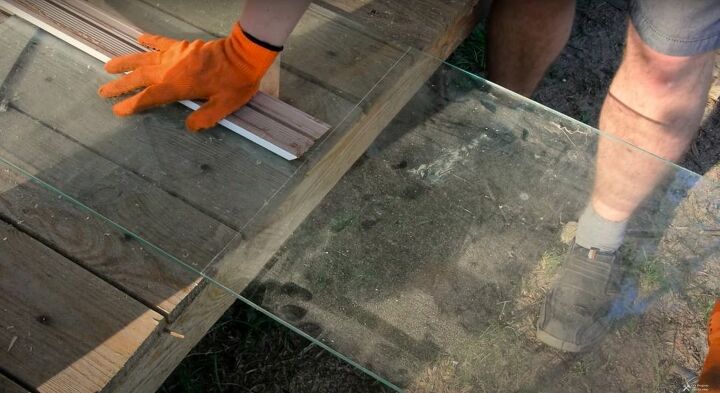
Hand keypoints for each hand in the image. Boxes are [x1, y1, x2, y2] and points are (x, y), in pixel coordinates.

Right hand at [98, 23, 278, 130]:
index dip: (132, 105)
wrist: (244, 55)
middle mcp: (171, 70)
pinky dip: (150, 40)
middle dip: (120, 85)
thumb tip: (189, 127)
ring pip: (144, 59)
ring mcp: (176, 55)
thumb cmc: (236, 82)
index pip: (149, 98)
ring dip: (126, 63)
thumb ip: (205, 118)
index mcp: (178, 86)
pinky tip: (138, 38)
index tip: (118, 110)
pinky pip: (162, 42)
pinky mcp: (183, 46)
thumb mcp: (224, 107)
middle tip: (102, 91)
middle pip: (140, 78)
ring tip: (108, 67)